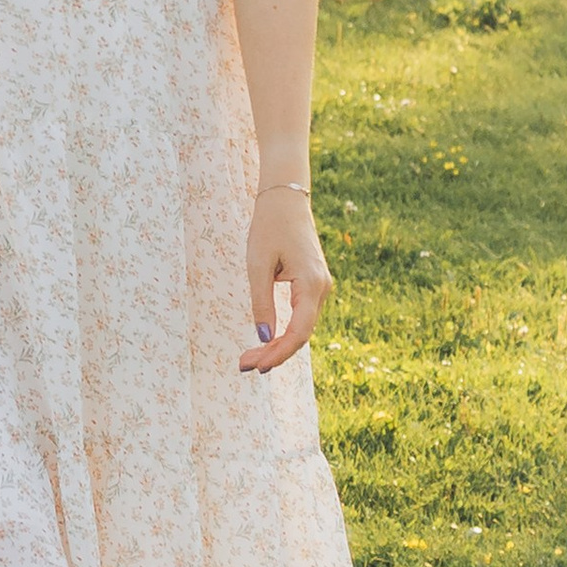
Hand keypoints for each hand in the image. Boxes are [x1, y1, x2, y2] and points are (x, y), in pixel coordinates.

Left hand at [239, 186, 330, 372]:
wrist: (285, 199)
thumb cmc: (269, 227)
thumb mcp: (257, 264)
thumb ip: (261, 302)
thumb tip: (262, 337)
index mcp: (311, 284)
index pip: (299, 332)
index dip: (278, 353)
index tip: (256, 367)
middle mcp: (322, 289)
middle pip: (301, 334)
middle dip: (274, 353)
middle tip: (244, 366)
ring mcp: (320, 286)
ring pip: (302, 327)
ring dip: (278, 345)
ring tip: (250, 358)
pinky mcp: (313, 284)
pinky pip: (301, 316)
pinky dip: (284, 331)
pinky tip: (266, 341)